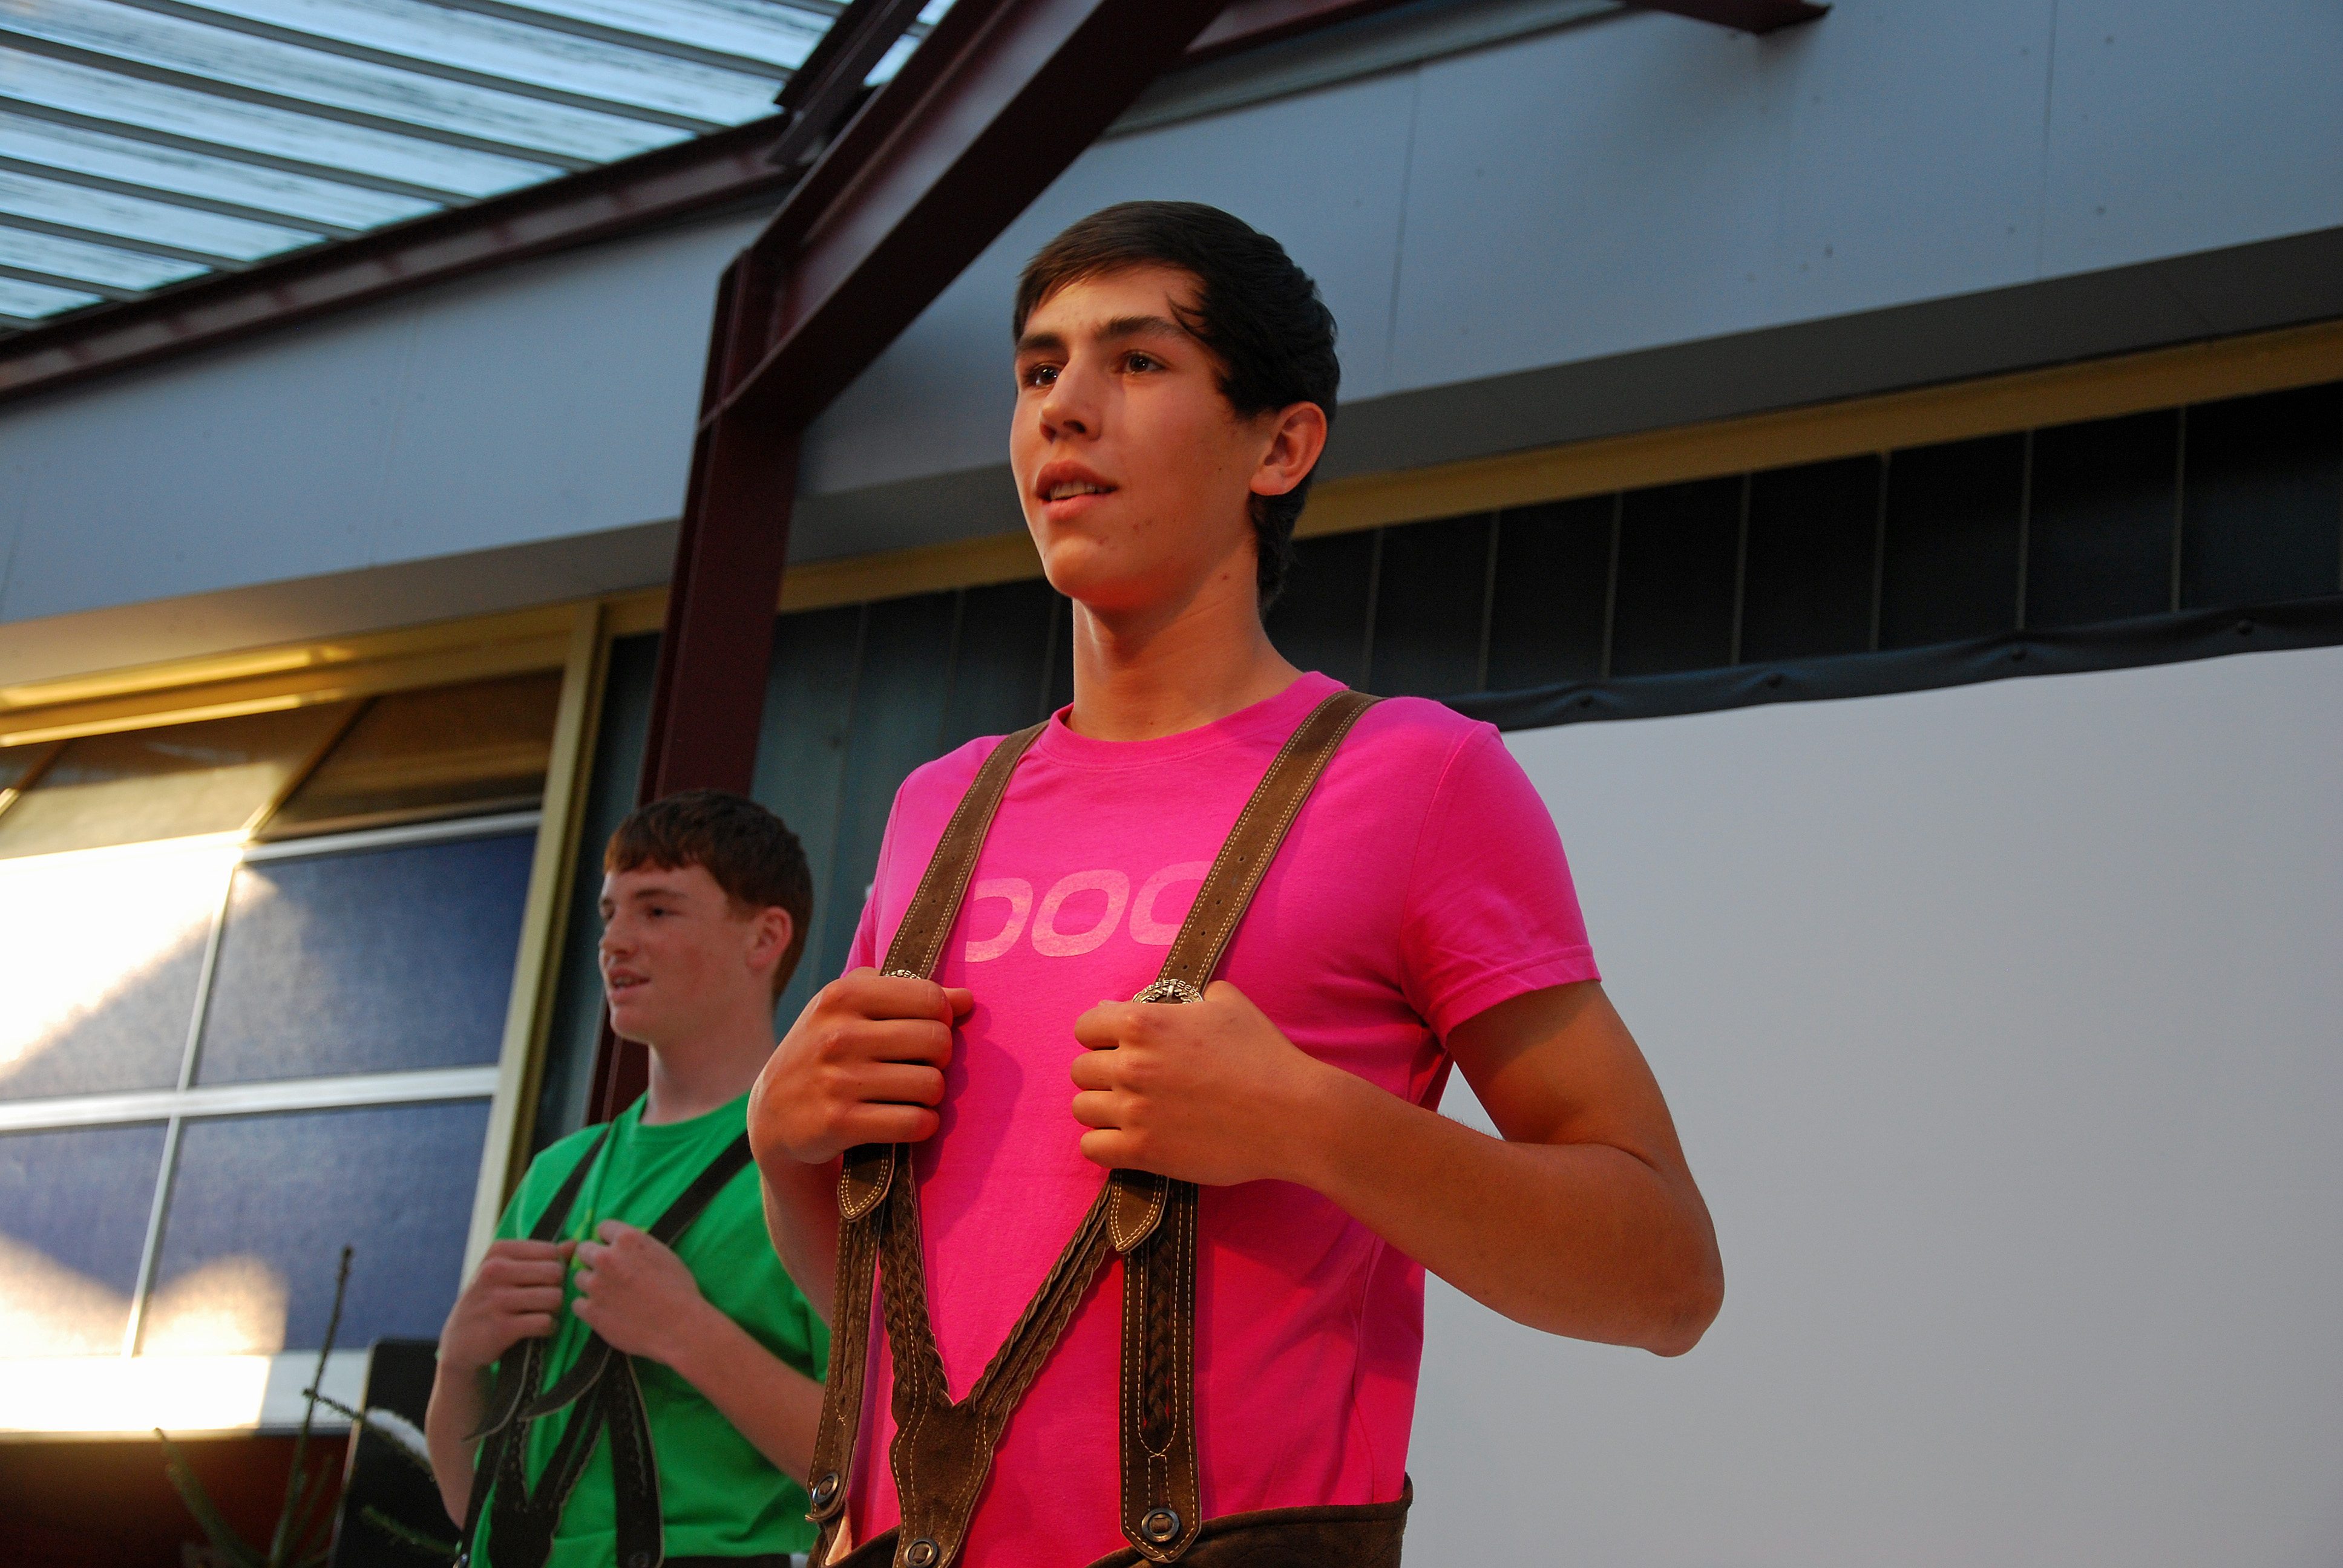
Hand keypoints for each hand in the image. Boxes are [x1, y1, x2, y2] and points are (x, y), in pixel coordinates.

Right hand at [438, 1238, 573, 1373]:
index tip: (544, 1282)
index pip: (551, 1252)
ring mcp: (496, 1299)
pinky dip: (549, 1327)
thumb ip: (541, 1257)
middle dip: (558, 1289)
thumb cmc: (491, 1301)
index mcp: (499, 1251)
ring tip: (542, 1313)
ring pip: (554, 1298)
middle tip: (546, 1300)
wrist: (460, 1342)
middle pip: (556, 1273)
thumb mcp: (507, 1272)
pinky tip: (540, 1329)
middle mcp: (494, 1271)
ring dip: (555, 1310)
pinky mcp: (501, 1327)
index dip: (557, 1268)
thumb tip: (575, 1244)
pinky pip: (545, 1322)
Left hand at [571, 1220, 711, 1363]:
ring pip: (578, 1277)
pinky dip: (588, 1307)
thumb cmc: (679, 1290)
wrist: (680, 1326)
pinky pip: (577, 1303)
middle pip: (584, 1250)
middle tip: (609, 1274)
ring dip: (591, 1284)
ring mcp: (595, 1285)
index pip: (603, 1227)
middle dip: (594, 1259)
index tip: (615, 1251)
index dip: (609, 1240)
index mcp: (627, 1240)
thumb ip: (637, 1246)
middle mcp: (606, 1258)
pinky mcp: (590, 1311)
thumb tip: (623, 1246)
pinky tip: (606, 1311)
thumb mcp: (663, 1254)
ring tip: (609, 1296)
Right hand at [749, 968, 971, 1167]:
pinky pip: (914, 1123)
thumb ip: (907, 994)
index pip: (930, 998)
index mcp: (843, 996)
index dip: (943, 1017)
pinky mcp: (839, 1123)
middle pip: (937, 1040)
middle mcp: (837, 1035)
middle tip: (922, 1065)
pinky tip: (909, 1120)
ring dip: (932, 1094)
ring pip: (931, 1084)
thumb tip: (966, 999)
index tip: (928, 1029)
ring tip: (914, 1094)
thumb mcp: (852, 1008)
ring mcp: (837, 1080)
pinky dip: (923, 1124)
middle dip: (940, 1057)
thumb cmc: (825, 1049)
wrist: (773, 1113)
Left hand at [1069, 981, 1333, 1186]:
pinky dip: (1104, 1144)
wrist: (1292, 1115)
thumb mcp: (1228, 1003)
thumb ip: (1189, 997)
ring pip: (1081, 1108)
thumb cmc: (1264, 1056)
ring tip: (1130, 1112)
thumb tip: (1165, 1003)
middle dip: (1102, 1074)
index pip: (1086, 1026)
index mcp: (1144, 1022)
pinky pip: (1091, 1148)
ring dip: (1102, 1109)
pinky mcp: (1142, 1151)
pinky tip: (1128, 1140)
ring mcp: (1133, 1110)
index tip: (1119, 1046)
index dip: (1101, 1035)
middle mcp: (1130, 1064)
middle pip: (1080, 1070)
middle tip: (1130, 1082)